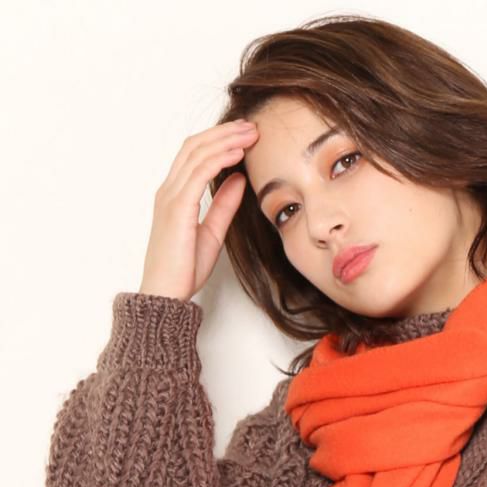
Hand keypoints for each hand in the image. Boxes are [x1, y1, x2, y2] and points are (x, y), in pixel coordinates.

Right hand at [138, 119, 257, 301]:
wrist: (167, 293)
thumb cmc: (184, 268)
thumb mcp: (213, 232)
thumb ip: (224, 205)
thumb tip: (238, 179)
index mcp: (174, 195)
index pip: (194, 154)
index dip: (219, 140)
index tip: (246, 135)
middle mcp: (168, 191)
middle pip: (194, 146)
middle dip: (224, 132)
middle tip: (252, 127)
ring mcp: (170, 198)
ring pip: (196, 154)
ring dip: (226, 140)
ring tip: (250, 134)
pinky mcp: (177, 209)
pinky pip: (198, 174)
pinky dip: (219, 159)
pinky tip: (238, 154)